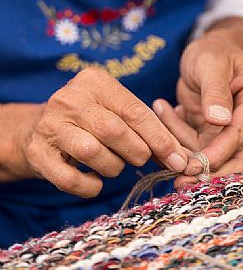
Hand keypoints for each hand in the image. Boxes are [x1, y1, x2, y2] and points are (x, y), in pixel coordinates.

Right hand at [2, 69, 187, 196]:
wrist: (38, 129)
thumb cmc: (89, 120)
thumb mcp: (115, 112)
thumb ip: (144, 128)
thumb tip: (178, 157)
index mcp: (94, 82)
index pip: (134, 111)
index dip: (160, 138)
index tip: (178, 159)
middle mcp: (69, 98)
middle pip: (114, 131)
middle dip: (137, 152)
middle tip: (140, 159)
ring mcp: (50, 125)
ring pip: (92, 153)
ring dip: (113, 167)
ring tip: (113, 165)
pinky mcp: (37, 153)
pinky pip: (71, 179)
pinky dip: (90, 187)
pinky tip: (94, 180)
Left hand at [153, 18, 242, 186]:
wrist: (207, 52)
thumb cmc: (213, 52)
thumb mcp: (210, 63)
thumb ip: (215, 89)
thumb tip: (220, 119)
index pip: (242, 133)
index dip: (220, 152)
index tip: (196, 166)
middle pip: (241, 157)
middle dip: (210, 170)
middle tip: (182, 181)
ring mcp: (236, 128)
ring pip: (216, 156)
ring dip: (186, 151)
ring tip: (161, 129)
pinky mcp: (217, 133)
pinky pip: (198, 145)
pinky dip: (178, 136)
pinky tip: (165, 112)